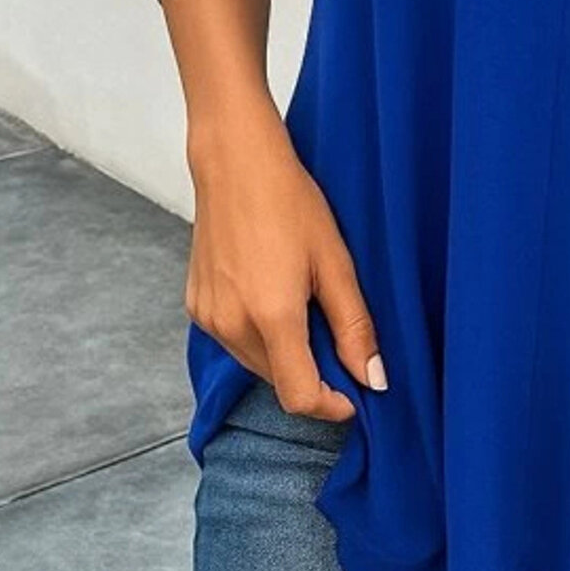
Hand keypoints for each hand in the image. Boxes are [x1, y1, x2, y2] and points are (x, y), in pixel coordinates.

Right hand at [185, 99, 385, 421]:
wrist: (235, 163)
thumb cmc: (289, 202)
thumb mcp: (336, 263)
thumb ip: (354, 327)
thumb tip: (373, 378)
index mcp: (271, 317)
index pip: (298, 397)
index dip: (331, 407)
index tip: (354, 395)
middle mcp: (231, 325)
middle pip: (278, 384)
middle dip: (313, 376)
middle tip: (338, 340)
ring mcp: (208, 318)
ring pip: (257, 365)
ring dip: (286, 356)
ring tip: (306, 308)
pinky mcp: (196, 307)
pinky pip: (235, 342)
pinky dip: (261, 336)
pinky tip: (275, 298)